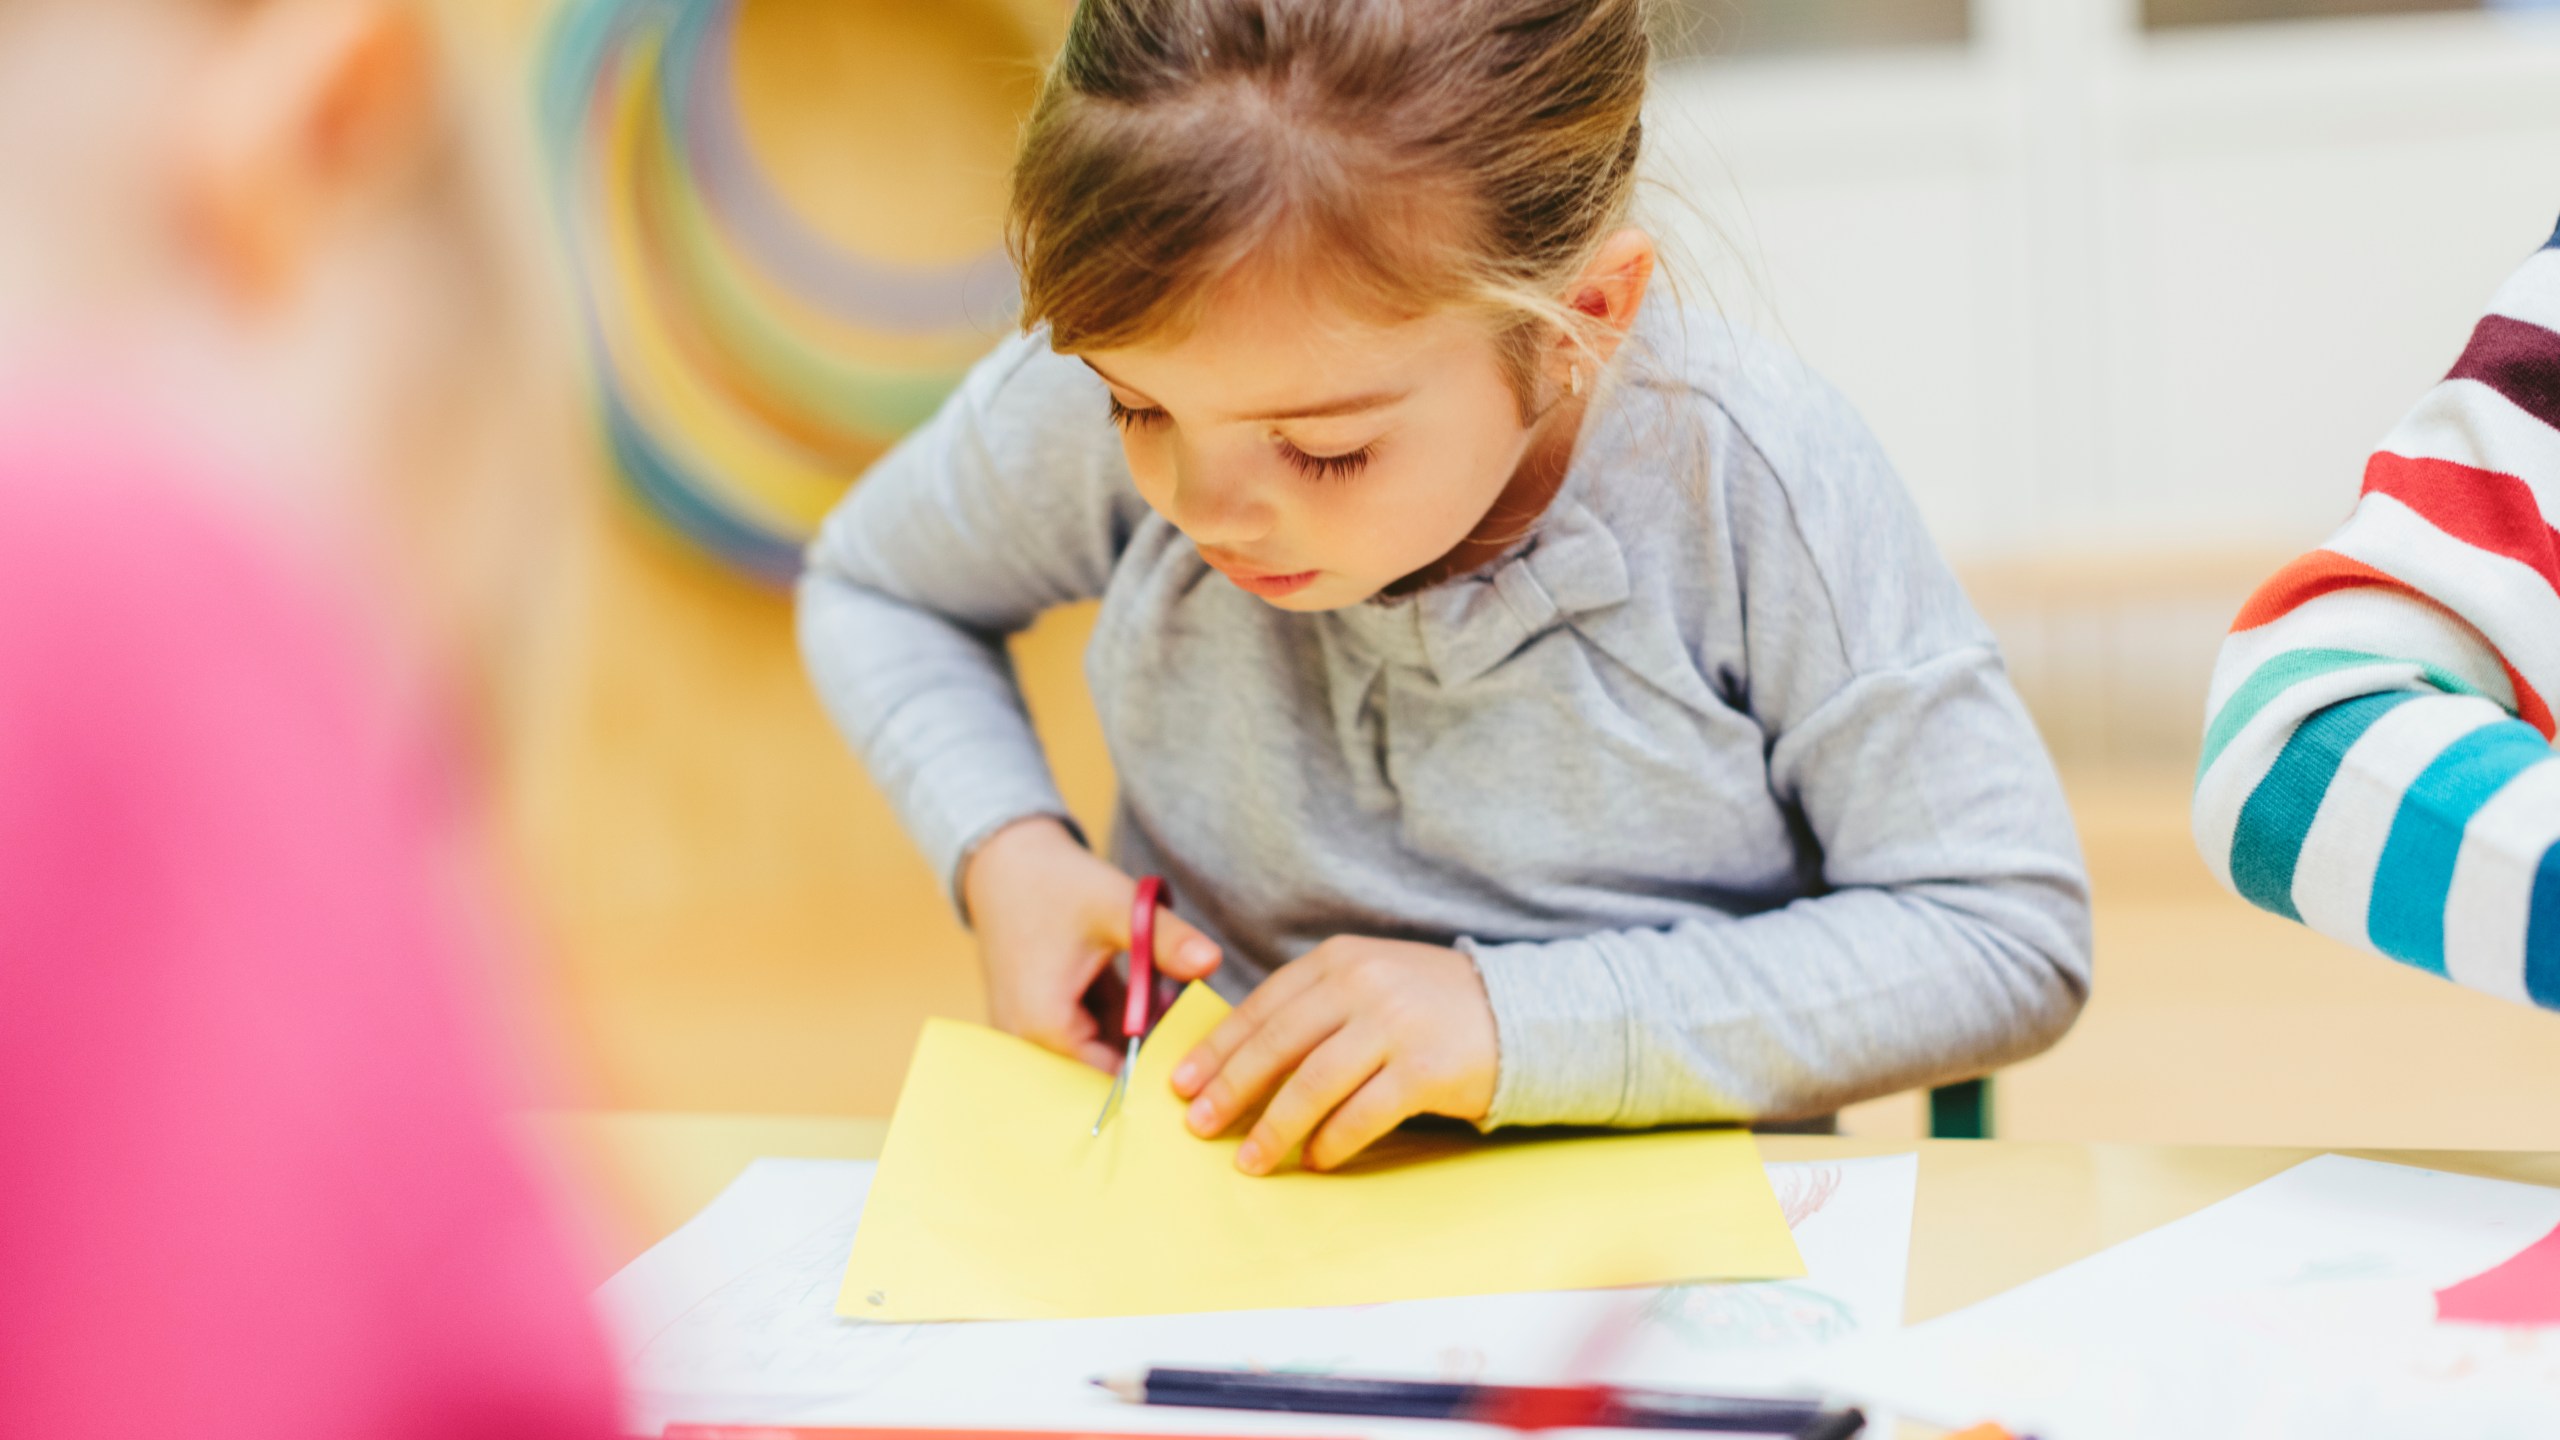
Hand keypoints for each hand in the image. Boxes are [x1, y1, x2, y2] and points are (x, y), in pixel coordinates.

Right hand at [960, 817, 1221, 1071]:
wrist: (1005, 862)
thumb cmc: (1056, 884)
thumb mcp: (1117, 907)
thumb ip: (1165, 939)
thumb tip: (1213, 961)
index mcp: (1044, 1026)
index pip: (1110, 1081)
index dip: (1157, 1068)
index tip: (1195, 1048)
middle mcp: (1028, 1041)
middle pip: (1105, 1069)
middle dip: (1150, 1046)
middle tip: (1185, 1012)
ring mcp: (1027, 1033)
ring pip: (1099, 1050)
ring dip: (1136, 1029)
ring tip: (1165, 992)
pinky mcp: (1035, 1020)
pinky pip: (1086, 1034)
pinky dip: (1117, 1018)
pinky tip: (1145, 987)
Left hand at [1169, 936, 1497, 1174]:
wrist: (1523, 1014)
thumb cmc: (1432, 1007)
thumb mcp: (1370, 983)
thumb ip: (1316, 1007)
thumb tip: (1242, 1062)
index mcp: (1340, 960)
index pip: (1263, 1007)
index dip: (1219, 1048)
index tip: (1183, 1083)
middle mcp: (1363, 985)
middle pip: (1277, 1045)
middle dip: (1231, 1090)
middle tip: (1200, 1126)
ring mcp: (1395, 1025)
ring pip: (1312, 1084)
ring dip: (1275, 1128)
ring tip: (1251, 1160)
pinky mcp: (1425, 1068)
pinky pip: (1362, 1114)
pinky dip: (1332, 1142)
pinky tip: (1317, 1161)